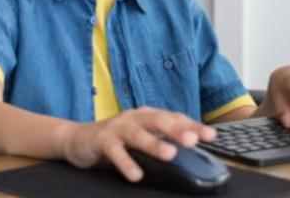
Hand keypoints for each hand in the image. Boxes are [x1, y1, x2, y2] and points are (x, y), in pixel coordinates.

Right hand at [55, 107, 216, 181]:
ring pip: (137, 133)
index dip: (192, 125)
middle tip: (193, 140)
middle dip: (177, 129)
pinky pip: (114, 151)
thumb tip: (192, 154)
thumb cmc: (116, 139)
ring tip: (169, 154)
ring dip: (153, 143)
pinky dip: (125, 162)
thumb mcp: (141, 138)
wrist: (78, 139)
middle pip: (158, 120)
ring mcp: (117, 127)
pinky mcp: (101, 139)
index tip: (211, 135)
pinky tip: (135, 174)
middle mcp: (134, 117)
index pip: (174, 117)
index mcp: (147, 115)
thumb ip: (162, 141)